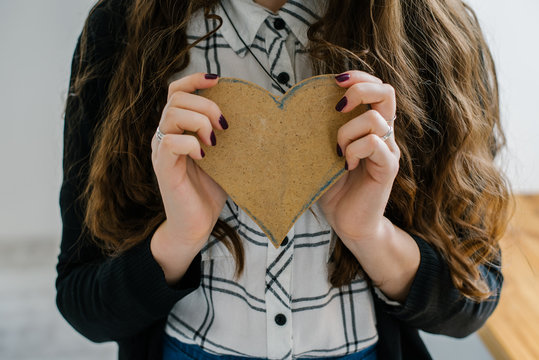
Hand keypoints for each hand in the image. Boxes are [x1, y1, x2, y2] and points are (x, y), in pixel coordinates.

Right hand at [150, 72, 228, 282]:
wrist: (196, 224)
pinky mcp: (162, 167)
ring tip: (215, 140)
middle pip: (176, 98)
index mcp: (179, 128)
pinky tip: (205, 156)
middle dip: (205, 104)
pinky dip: (190, 144)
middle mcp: (166, 134)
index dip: (194, 80)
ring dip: (198, 121)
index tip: (218, 81)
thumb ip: (227, 135)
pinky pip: (170, 143)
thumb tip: (256, 117)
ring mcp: (162, 150)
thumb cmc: (210, 190)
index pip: (177, 91)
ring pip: (171, 115)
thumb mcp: (224, 156)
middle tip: (225, 124)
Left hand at [318, 70, 399, 246]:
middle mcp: (384, 134)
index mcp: (369, 126)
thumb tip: (287, 110)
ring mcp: (388, 150)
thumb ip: (317, 132)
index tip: (336, 80)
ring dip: (348, 131)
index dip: (359, 76)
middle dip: (360, 90)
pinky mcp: (388, 168)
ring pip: (376, 120)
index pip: (376, 88)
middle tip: (337, 106)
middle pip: (387, 92)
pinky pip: (376, 144)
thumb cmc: (333, 189)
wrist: (348, 223)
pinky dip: (356, 149)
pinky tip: (345, 165)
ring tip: (337, 151)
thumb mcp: (321, 154)